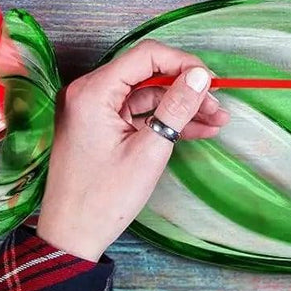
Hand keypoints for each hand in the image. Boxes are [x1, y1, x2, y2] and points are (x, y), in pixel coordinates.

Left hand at [35, 41, 228, 261]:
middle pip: (146, 74)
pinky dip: (162, 120)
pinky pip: (135, 114)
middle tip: (218, 108)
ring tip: (215, 123)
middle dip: (185, 89)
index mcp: (92, 92)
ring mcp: (91, 110)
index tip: (211, 82)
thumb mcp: (149, 151)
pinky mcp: (98, 127)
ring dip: (179, 107)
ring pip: (145, 95)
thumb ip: (176, 108)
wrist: (72, 235)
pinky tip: (195, 130)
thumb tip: (200, 76)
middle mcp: (87, 93)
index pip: (145, 56)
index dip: (183, 64)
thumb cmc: (103, 200)